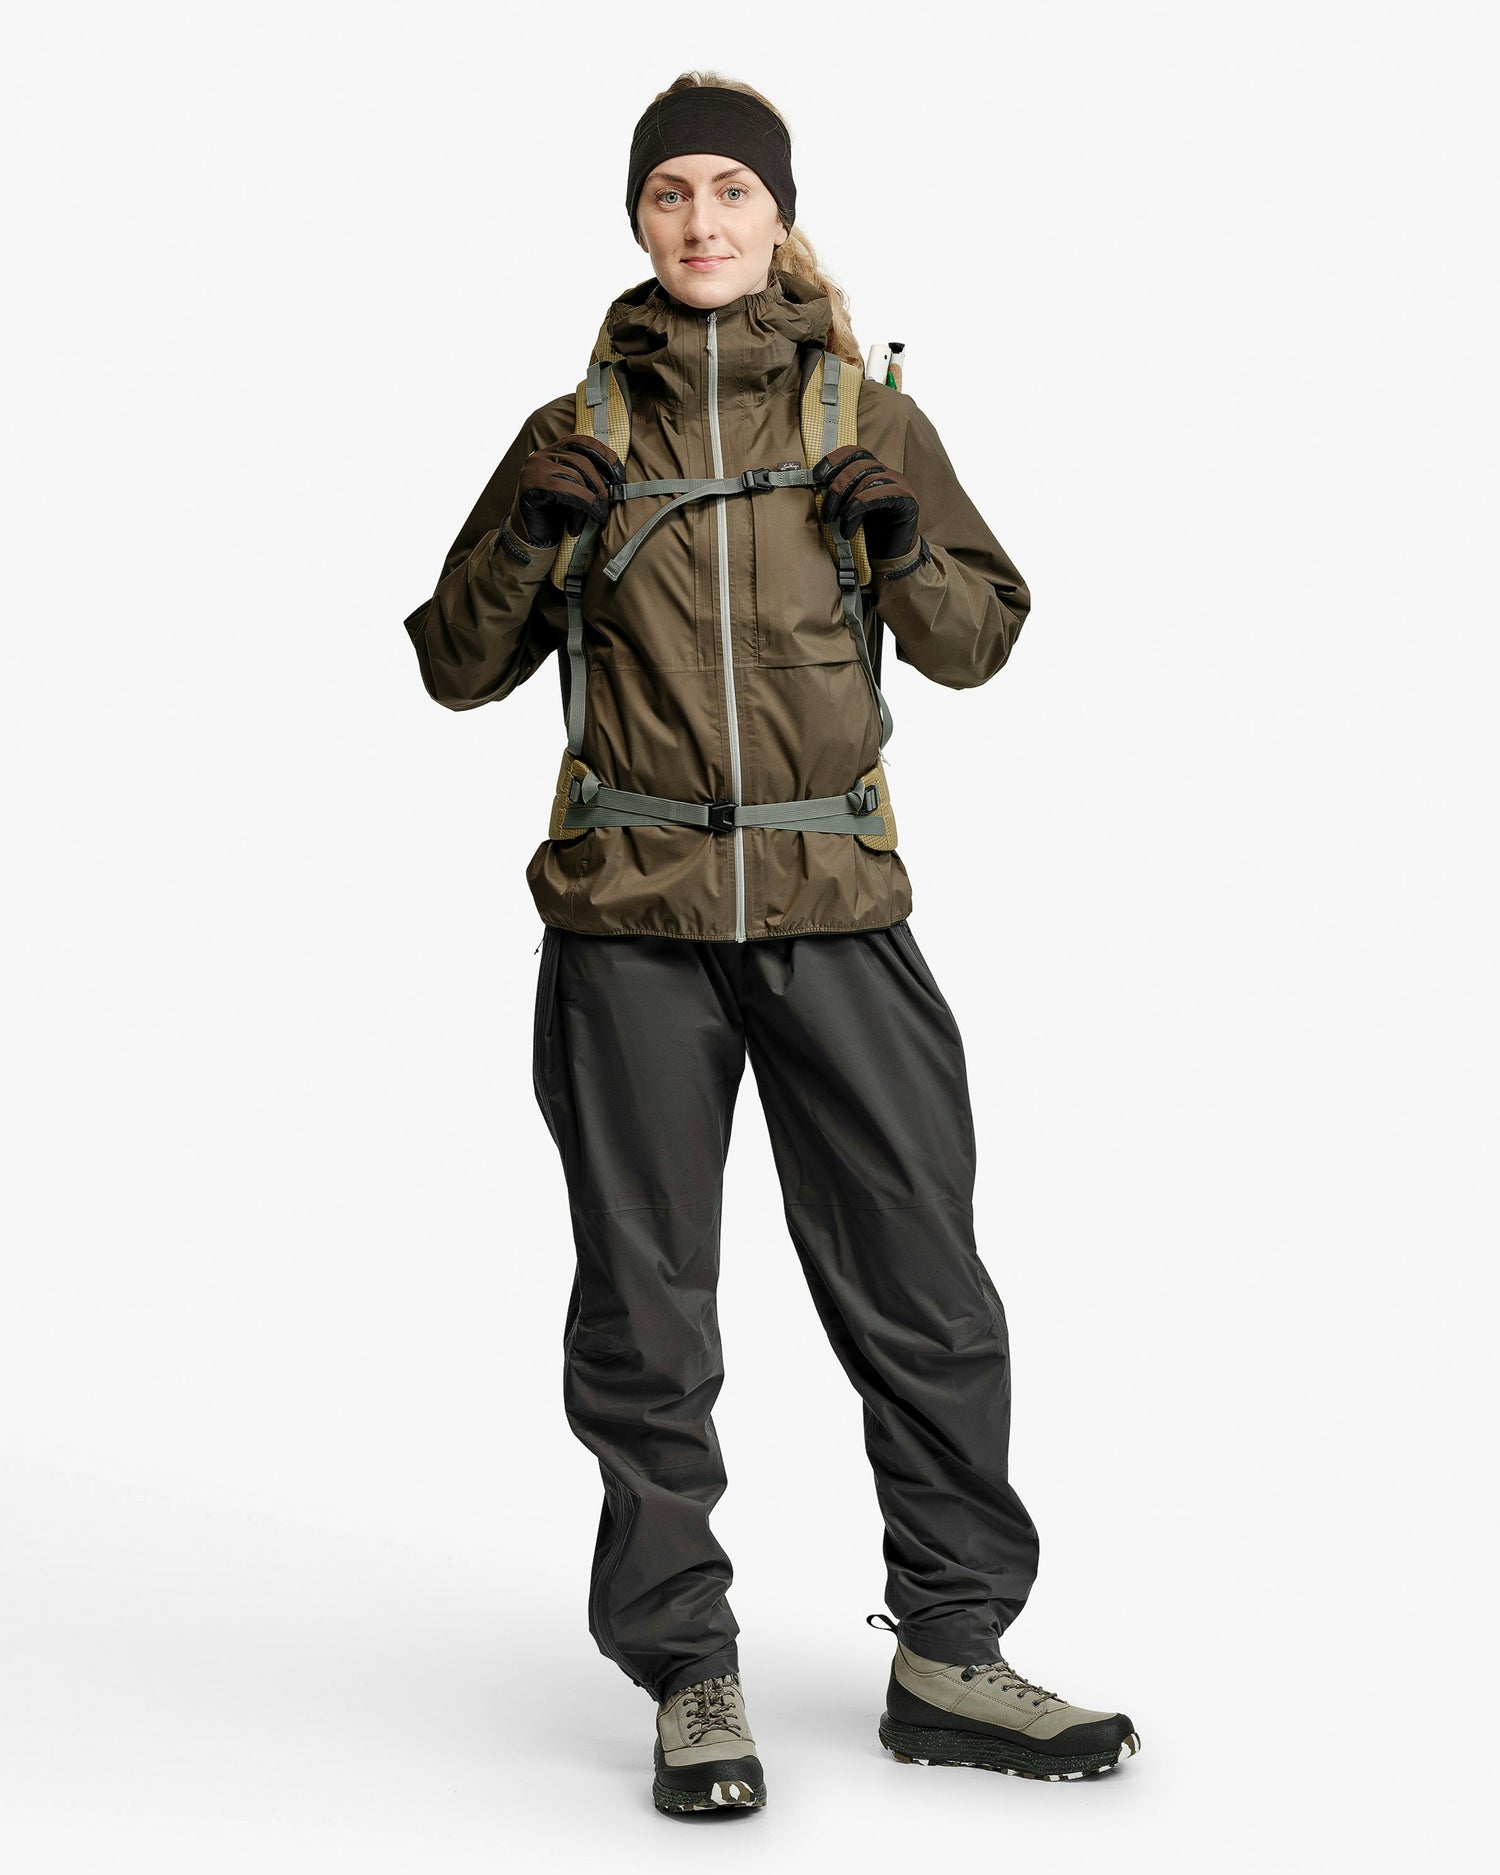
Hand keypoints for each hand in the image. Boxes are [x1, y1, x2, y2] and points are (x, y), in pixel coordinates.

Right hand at [511, 434, 624, 547]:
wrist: (530, 536)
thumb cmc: (554, 513)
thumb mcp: (573, 490)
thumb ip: (586, 478)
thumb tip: (615, 481)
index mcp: (552, 451)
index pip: (581, 441)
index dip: (604, 454)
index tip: (619, 475)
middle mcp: (541, 455)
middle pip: (581, 460)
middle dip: (600, 482)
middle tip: (608, 501)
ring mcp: (534, 469)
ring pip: (575, 476)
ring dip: (591, 498)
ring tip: (597, 513)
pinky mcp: (531, 485)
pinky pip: (565, 490)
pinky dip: (582, 504)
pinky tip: (586, 518)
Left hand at [813, 443, 920, 558]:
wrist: (891, 557)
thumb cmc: (868, 534)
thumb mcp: (848, 509)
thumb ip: (839, 495)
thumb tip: (814, 486)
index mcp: (874, 471)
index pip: (855, 452)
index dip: (834, 460)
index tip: (816, 477)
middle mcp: (888, 473)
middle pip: (859, 466)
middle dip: (836, 488)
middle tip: (826, 513)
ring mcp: (899, 484)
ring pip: (868, 479)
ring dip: (847, 501)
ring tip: (837, 522)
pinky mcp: (907, 499)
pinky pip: (881, 493)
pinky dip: (860, 505)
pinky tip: (849, 521)